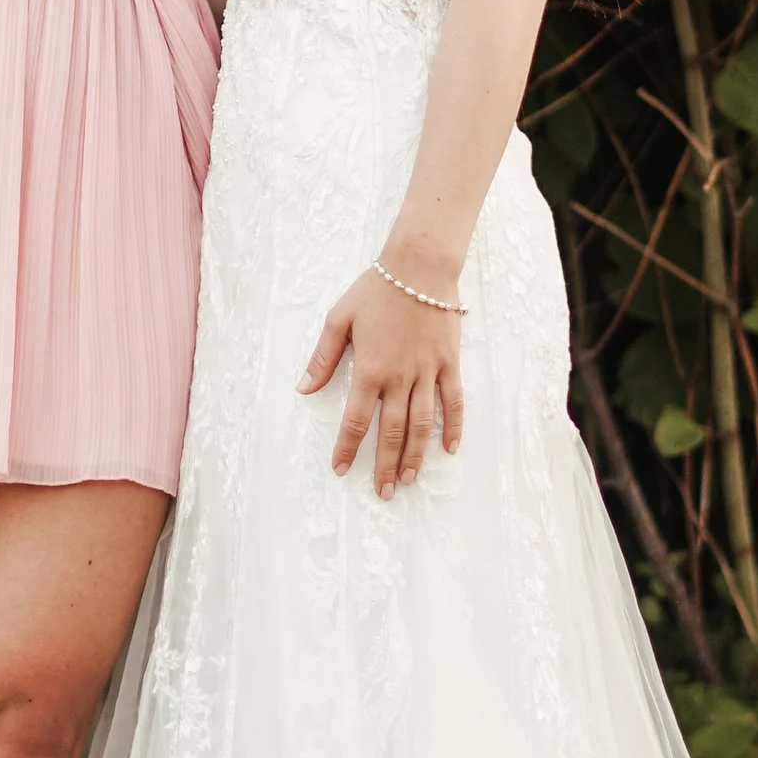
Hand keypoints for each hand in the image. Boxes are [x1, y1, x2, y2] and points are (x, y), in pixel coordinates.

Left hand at [300, 265, 463, 496]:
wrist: (419, 266)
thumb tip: (304, 389)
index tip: (341, 469)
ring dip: (415, 454)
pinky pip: (454, 401)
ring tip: (408, 479)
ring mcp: (428, 372)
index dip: (347, 447)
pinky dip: (453, 426)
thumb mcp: (338, 318)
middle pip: (392, 431)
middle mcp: (400, 376)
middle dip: (385, 464)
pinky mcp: (450, 363)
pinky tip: (449, 449)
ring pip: (422, 423)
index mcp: (370, 368)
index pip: (356, 419)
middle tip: (382, 491)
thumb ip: (322, 357)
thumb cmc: (376, 290)